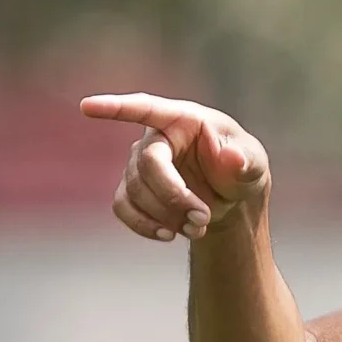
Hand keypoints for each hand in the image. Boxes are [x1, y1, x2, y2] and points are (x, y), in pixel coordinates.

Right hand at [80, 92, 269, 241]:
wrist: (231, 199)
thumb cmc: (242, 168)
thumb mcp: (255, 163)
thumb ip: (246, 160)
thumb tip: (232, 158)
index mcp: (184, 119)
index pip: (147, 109)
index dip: (117, 108)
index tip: (87, 107)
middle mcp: (156, 138)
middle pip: (147, 165)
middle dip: (173, 195)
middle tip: (203, 217)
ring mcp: (140, 164)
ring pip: (135, 191)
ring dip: (166, 215)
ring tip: (200, 227)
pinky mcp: (133, 190)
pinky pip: (123, 207)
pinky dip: (144, 225)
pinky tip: (168, 235)